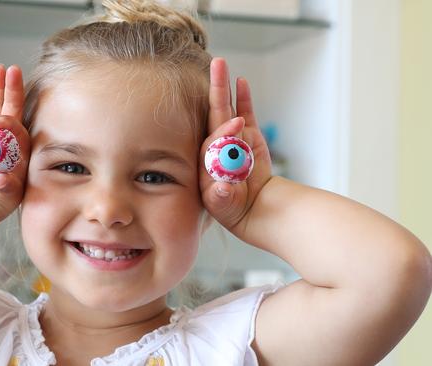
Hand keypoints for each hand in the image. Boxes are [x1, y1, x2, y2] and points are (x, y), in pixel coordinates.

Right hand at [0, 64, 30, 223]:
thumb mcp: (3, 195)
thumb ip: (4, 187)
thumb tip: (0, 180)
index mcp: (20, 149)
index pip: (18, 128)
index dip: (11, 121)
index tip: (1, 120)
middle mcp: (6, 137)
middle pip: (12, 108)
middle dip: (13, 89)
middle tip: (13, 70)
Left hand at [199, 58, 271, 237]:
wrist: (253, 208)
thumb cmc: (233, 208)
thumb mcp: (225, 205)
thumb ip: (221, 197)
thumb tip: (221, 189)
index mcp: (207, 160)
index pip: (213, 141)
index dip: (224, 132)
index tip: (237, 126)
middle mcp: (217, 145)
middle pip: (214, 113)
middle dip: (216, 90)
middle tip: (216, 65)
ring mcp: (233, 137)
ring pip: (227, 108)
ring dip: (224, 87)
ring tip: (221, 64)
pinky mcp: (249, 135)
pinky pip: (245, 113)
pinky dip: (243, 98)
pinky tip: (240, 80)